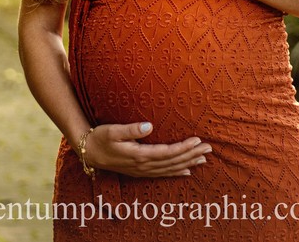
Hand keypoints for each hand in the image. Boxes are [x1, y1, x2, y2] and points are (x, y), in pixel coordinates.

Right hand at [85, 122, 211, 177]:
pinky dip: (177, 173)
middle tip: (209, 148)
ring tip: (204, 159)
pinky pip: (163, 174)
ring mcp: (142, 170)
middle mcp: (143, 165)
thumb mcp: (112, 130)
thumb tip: (149, 126)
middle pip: (173, 161)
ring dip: (188, 163)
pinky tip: (188, 171)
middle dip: (192, 155)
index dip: (183, 148)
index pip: (167, 152)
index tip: (197, 140)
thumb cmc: (100, 137)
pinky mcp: (140, 171)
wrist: (89, 152)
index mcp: (138, 155)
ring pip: (170, 169)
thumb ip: (131, 129)